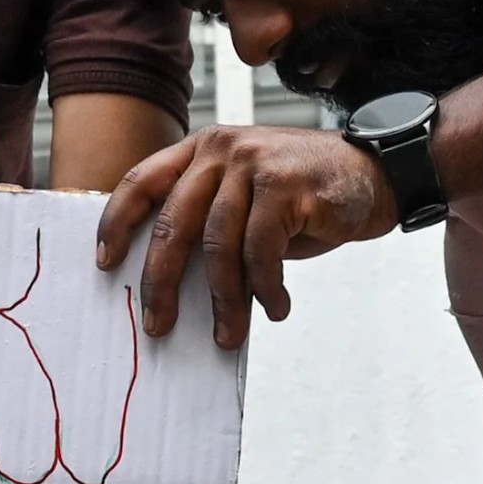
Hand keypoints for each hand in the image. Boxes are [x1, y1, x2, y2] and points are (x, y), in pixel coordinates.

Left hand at [94, 125, 398, 347]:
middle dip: (161, 282)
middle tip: (158, 326)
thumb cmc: (305, 197)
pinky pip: (261, 252)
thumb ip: (209, 222)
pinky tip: (275, 308)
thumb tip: (170, 285)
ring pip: (219, 246)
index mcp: (202, 148)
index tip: (106, 264)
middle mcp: (222, 149)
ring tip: (230, 334)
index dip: (117, 224)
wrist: (377, 174)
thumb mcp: (247, 198)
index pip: (142, 181)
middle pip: (174, 222)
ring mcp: (254, 164)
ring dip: (225, 301)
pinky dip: (265, 290)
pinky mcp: (286, 186)